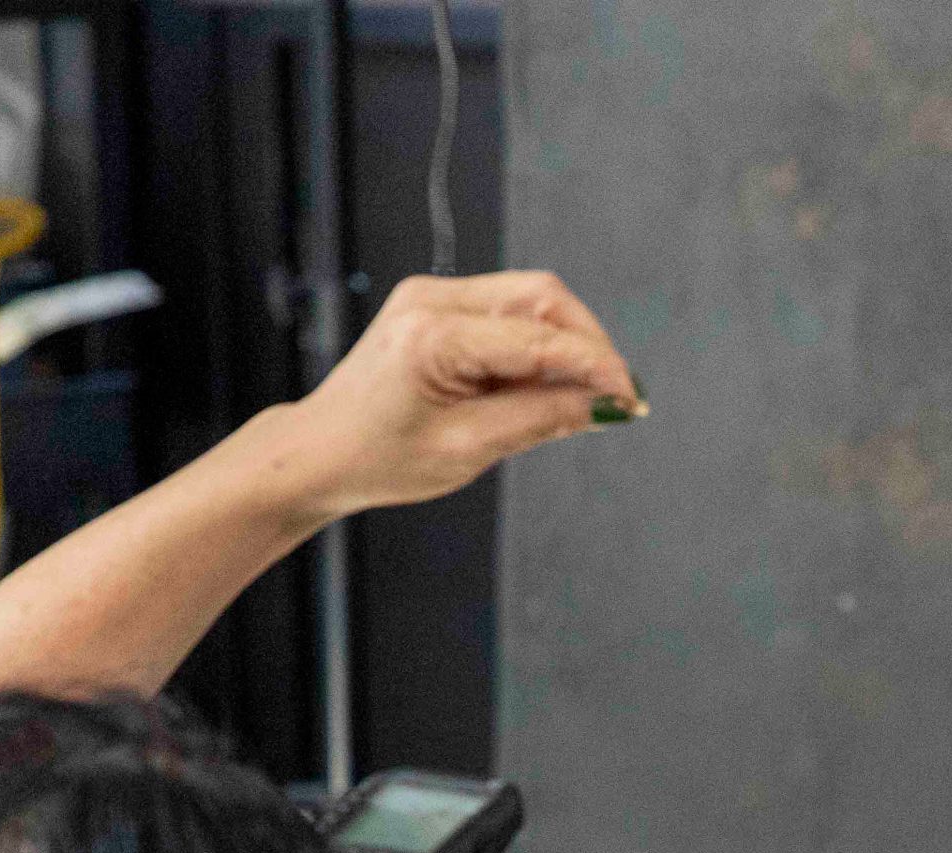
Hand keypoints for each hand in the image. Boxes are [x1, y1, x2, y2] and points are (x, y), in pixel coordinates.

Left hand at [279, 270, 638, 518]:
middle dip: (589, 345)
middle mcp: (432, 299)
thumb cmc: (378, 457)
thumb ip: (542, 419)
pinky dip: (537, 346)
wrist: (320, 451)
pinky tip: (545, 387)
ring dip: (566, 345)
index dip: (597, 366)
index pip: (542, 336)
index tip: (631, 398)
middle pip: (543, 297)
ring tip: (582, 398)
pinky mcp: (435, 306)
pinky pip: (506, 314)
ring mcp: (432, 296)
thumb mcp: (469, 449)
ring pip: (530, 301)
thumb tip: (605, 405)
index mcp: (434, 335)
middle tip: (617, 395)